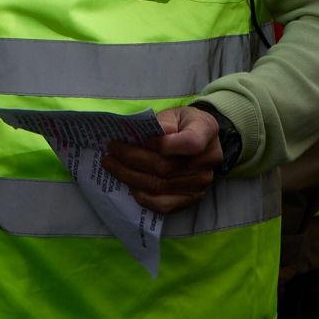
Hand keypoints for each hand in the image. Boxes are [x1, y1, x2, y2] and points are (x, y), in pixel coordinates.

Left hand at [102, 105, 223, 213]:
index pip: (189, 143)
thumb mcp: (174, 113)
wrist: (200, 139)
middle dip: (132, 159)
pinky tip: (129, 185)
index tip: (143, 138)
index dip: (163, 144)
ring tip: (111, 165)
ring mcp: (200, 184)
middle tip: (111, 150)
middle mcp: (208, 161)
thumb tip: (140, 135)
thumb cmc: (183, 124)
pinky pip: (164, 205)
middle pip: (165, 167)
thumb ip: (161, 122)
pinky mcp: (191, 199)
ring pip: (160, 186)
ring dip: (130, 177)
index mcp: (206, 132)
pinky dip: (143, 196)